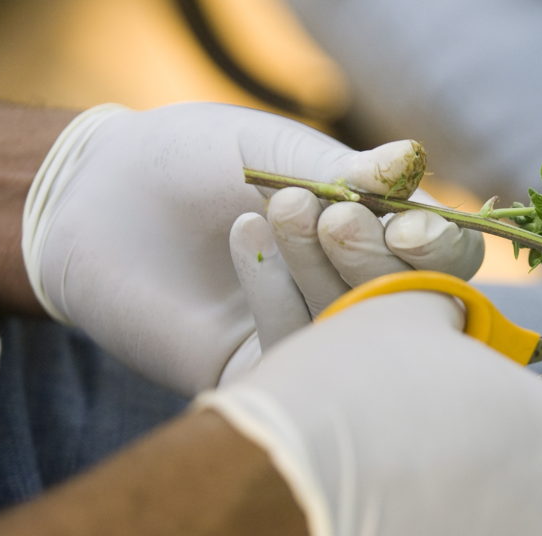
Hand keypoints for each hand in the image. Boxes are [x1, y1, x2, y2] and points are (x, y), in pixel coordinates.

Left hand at [22, 103, 482, 394]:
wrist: (95, 198)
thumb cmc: (195, 159)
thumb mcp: (275, 152)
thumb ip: (345, 169)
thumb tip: (411, 161)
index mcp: (377, 238)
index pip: (446, 259)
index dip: (441, 248)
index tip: (411, 226)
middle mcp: (355, 295)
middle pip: (409, 301)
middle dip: (375, 257)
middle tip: (333, 217)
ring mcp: (312, 342)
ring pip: (354, 331)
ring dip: (326, 270)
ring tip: (287, 207)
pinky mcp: (261, 376)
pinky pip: (291, 353)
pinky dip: (276, 294)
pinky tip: (243, 234)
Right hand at [199, 292, 541, 535]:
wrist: (268, 490)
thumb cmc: (343, 389)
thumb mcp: (401, 317)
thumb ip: (450, 321)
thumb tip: (455, 325)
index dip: (507, 448)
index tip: (455, 444)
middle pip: (520, 525)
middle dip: (472, 512)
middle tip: (397, 489)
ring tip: (358, 533)